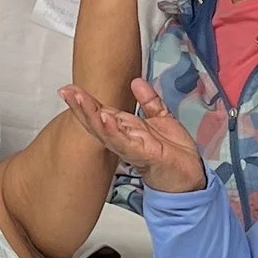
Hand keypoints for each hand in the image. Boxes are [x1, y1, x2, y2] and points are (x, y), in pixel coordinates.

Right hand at [57, 77, 206, 195]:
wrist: (190, 176)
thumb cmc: (174, 152)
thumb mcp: (161, 118)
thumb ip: (148, 100)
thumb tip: (135, 81)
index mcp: (126, 128)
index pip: (100, 112)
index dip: (84, 101)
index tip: (67, 89)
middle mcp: (124, 139)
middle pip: (96, 122)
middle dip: (80, 107)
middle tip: (66, 92)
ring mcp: (131, 148)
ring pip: (105, 133)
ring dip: (91, 117)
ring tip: (79, 101)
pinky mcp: (143, 155)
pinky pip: (125, 143)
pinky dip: (114, 131)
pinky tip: (106, 120)